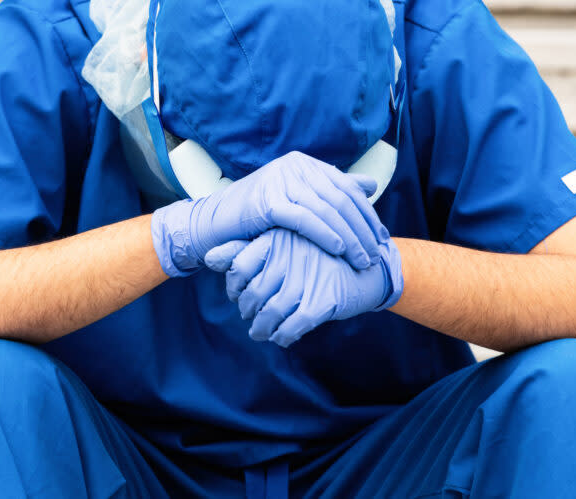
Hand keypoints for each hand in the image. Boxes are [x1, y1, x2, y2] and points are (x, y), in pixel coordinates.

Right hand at [151, 151, 387, 277]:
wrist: (215, 224)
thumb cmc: (258, 216)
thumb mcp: (298, 199)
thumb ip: (332, 191)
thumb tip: (369, 185)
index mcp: (303, 163)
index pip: (345, 188)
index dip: (366, 214)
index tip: (381, 238)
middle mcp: (293, 166)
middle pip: (340, 198)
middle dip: (362, 229)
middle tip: (376, 254)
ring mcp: (280, 180)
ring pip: (327, 209)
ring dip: (349, 237)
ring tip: (361, 259)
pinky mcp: (267, 200)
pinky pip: (305, 219)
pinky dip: (325, 234)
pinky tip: (339, 250)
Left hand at [204, 229, 402, 346]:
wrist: (367, 266)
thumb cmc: (316, 256)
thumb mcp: (281, 245)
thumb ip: (242, 250)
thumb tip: (207, 258)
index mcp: (276, 238)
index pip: (238, 266)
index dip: (234, 286)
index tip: (239, 295)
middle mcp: (288, 256)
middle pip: (253, 294)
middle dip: (248, 311)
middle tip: (250, 316)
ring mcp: (306, 278)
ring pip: (270, 313)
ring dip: (262, 328)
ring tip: (261, 332)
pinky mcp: (323, 300)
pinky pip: (293, 326)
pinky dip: (283, 336)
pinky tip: (282, 336)